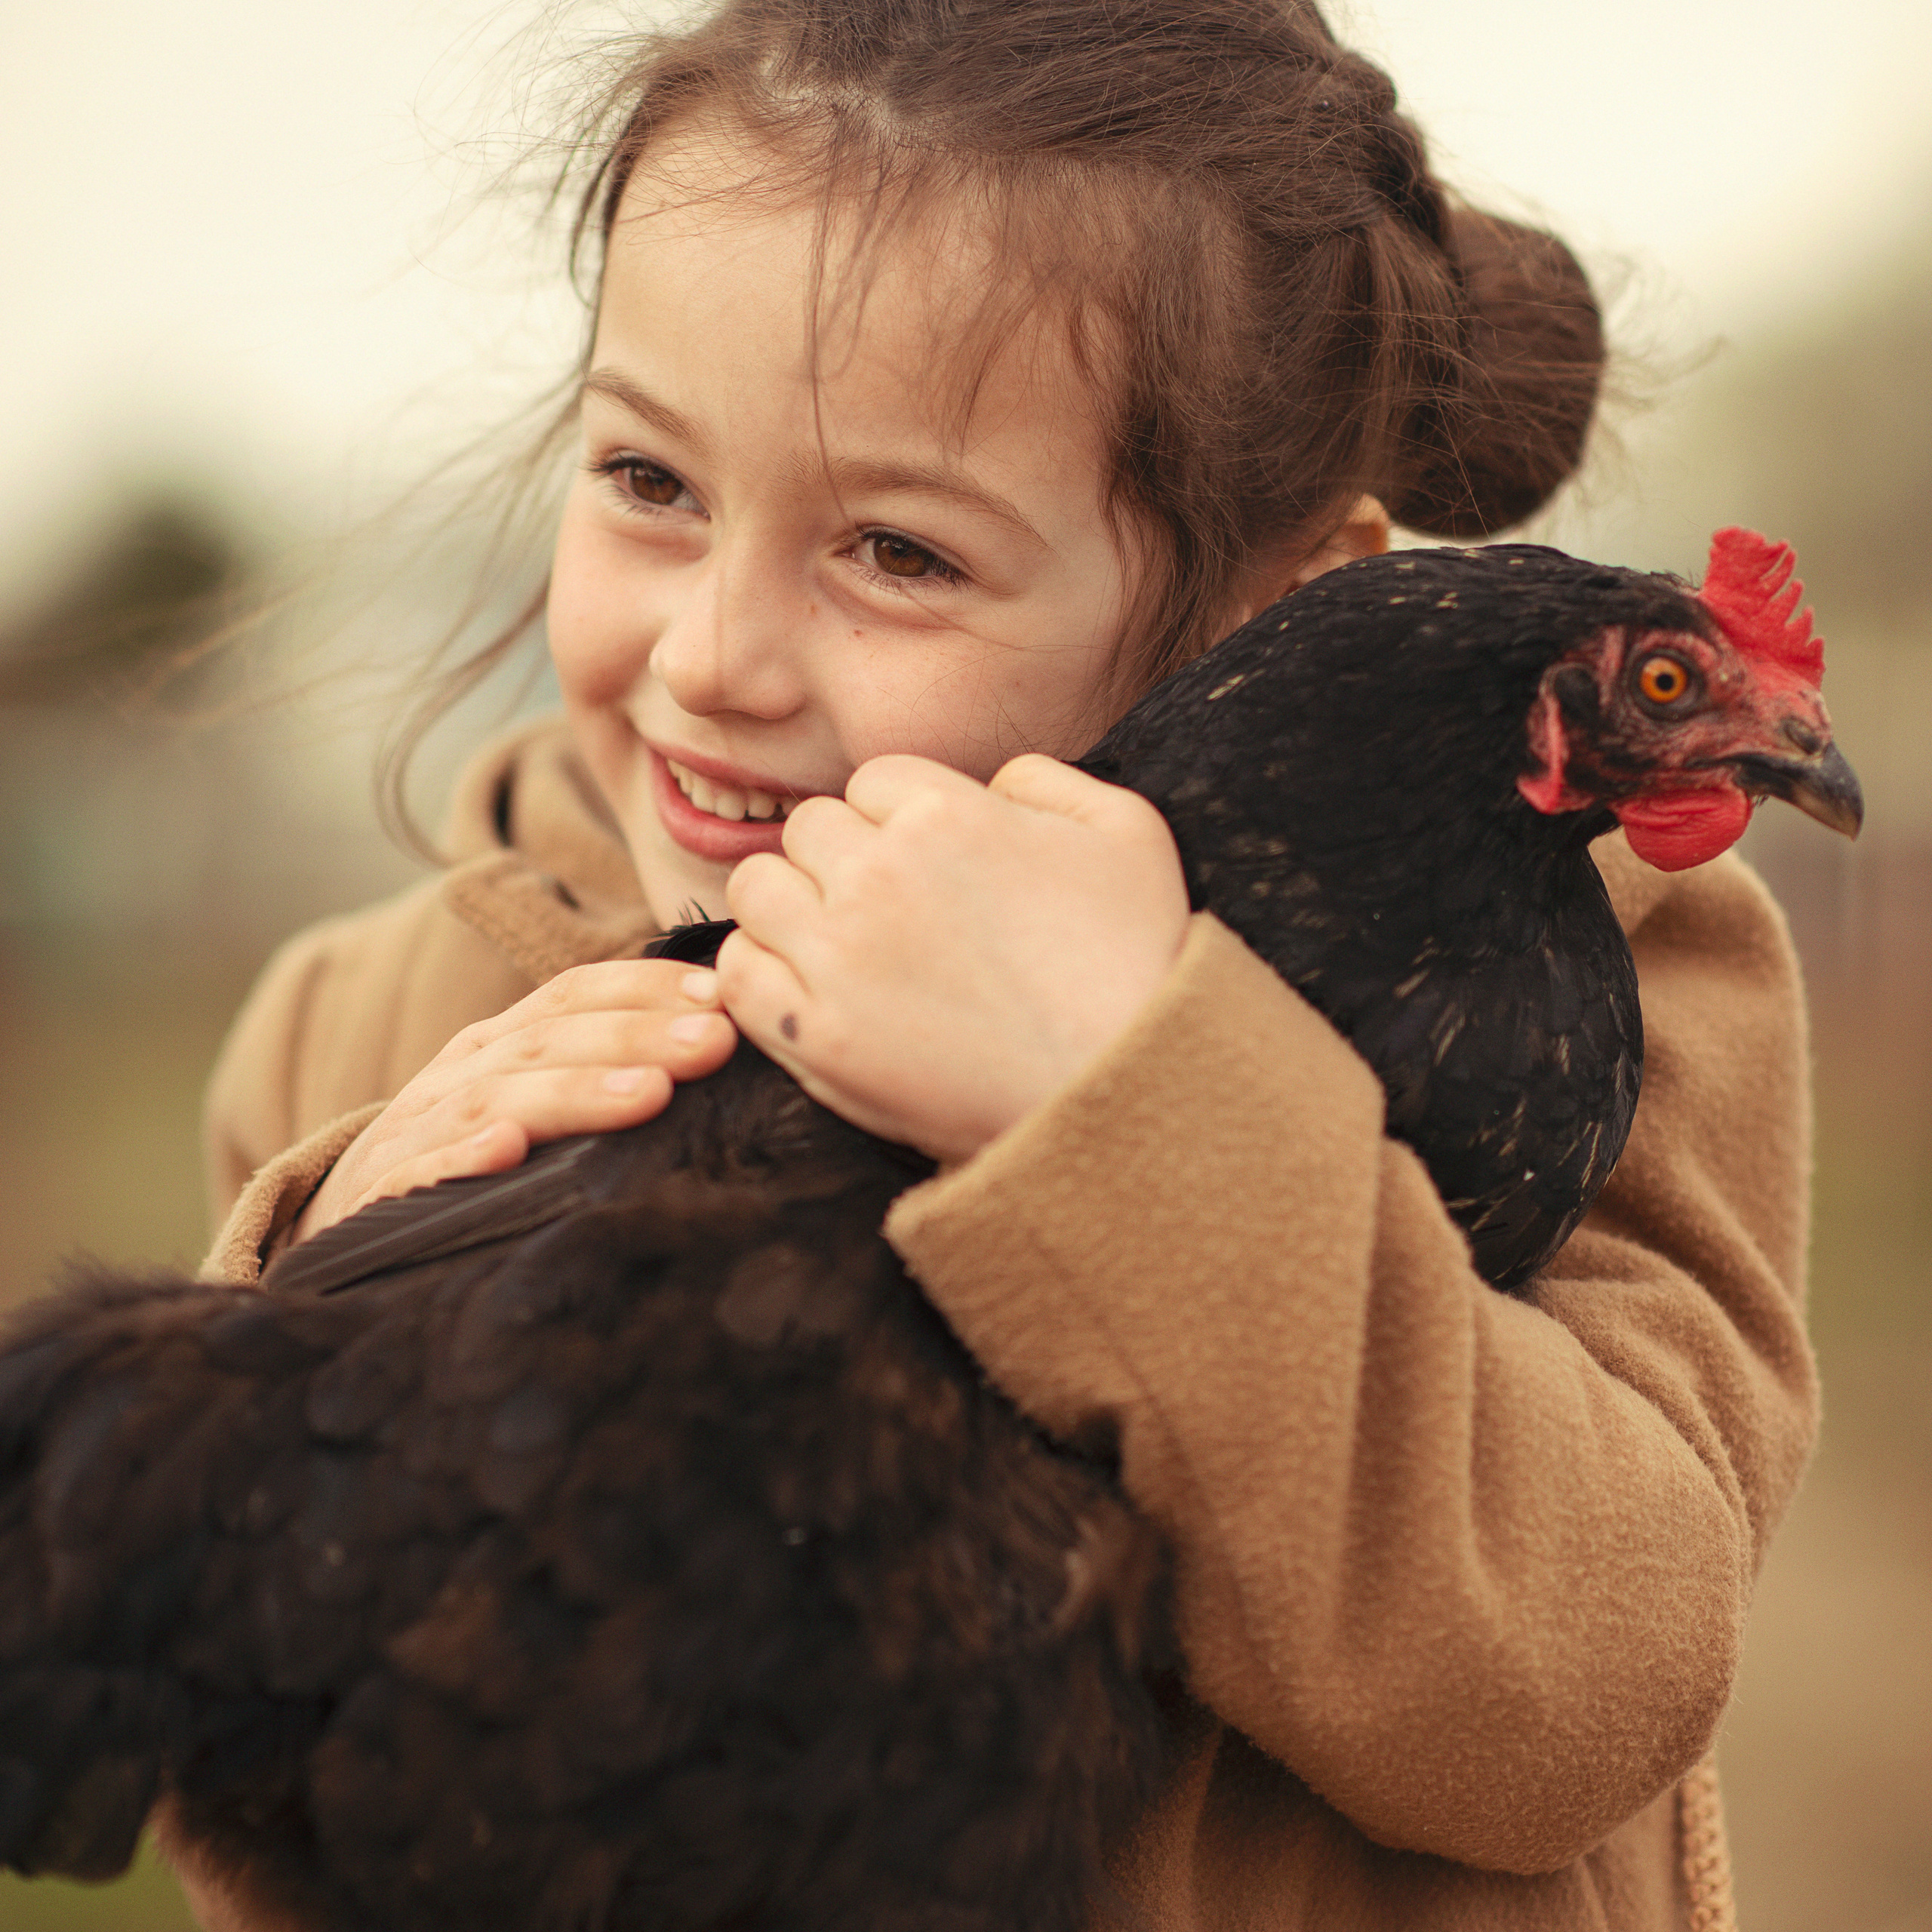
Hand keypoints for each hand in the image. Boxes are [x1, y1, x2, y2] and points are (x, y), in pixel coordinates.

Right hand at [291, 959, 736, 1242]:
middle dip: (636, 1036)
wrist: (335, 1240)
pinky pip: (415, 1174)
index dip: (644, 987)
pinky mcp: (376, 1201)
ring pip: (494, 1099)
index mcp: (496, 1047)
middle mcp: (456, 1077)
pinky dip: (458, 1159)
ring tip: (649, 1097)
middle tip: (712, 1042)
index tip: (720, 996)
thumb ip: (600, 1078)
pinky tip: (506, 1151)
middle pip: (548, 1041)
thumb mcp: (526, 1110)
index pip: (572, 995)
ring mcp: (413, 1135)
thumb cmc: (462, 1170)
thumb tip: (713, 1048)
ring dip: (574, 1092)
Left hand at [720, 753, 1189, 1163]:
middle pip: (807, 828)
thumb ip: (1049, 777)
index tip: (930, 864)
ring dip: (788, 905)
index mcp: (946, 812)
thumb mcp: (1129, 830)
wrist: (1123, 1092)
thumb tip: (991, 779)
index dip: (899, 819)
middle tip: (888, 910)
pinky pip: (737, 973)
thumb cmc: (1137, 961)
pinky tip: (806, 987)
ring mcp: (840, 957)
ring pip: (754, 888)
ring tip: (838, 943)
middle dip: (843, 857)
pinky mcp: (816, 1037)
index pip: (872, 781)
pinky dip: (758, 971)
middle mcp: (879, 875)